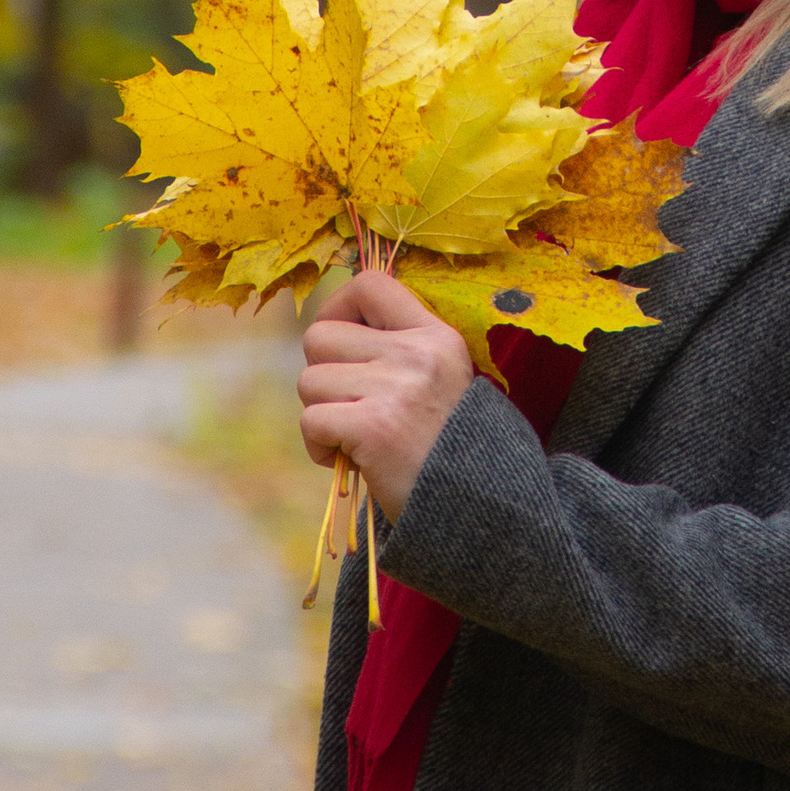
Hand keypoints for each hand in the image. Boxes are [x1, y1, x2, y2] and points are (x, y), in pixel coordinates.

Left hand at [298, 266, 475, 520]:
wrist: (480, 506)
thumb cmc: (450, 447)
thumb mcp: (442, 380)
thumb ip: (397, 352)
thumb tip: (327, 334)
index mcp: (435, 335)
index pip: (370, 284)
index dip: (338, 308)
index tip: (340, 342)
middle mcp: (416, 353)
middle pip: (320, 337)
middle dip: (322, 375)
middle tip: (348, 406)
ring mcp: (395, 388)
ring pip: (309, 381)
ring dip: (321, 415)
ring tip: (353, 439)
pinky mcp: (373, 427)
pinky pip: (312, 421)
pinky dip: (319, 448)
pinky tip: (348, 462)